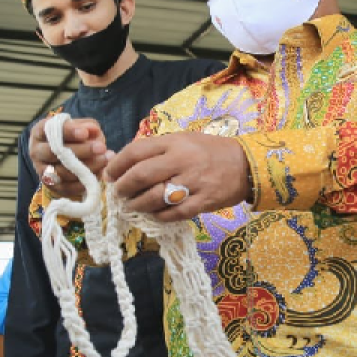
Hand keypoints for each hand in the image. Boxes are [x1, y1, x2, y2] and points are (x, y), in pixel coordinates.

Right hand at [29, 116, 106, 200]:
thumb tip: (93, 131)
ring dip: (86, 167)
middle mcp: (36, 151)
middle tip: (101, 147)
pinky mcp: (51, 186)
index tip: (86, 133)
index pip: (51, 130)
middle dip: (80, 151)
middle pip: (54, 153)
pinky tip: (99, 173)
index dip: (69, 132)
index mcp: (40, 132)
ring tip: (105, 160)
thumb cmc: (73, 136)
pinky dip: (83, 182)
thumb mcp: (79, 126)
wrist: (65, 154)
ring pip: (61, 172)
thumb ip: (86, 126)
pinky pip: (66, 188)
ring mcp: (42, 171)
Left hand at [106, 132, 249, 222]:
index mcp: (175, 142)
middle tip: (118, 193)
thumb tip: (123, 162)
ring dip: (137, 205)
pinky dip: (159, 216)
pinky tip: (154, 215)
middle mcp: (182, 160)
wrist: (246, 164)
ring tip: (132, 206)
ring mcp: (193, 182)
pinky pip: (174, 213)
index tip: (110, 174)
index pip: (136, 151)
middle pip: (141, 175)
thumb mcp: (183, 140)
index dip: (117, 164)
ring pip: (155, 197)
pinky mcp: (203, 202)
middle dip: (123, 187)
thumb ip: (157, 150)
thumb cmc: (209, 151)